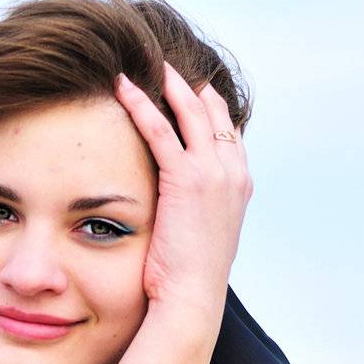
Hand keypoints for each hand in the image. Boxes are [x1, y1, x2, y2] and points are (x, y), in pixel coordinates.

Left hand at [114, 61, 252, 309]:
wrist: (193, 299)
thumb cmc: (191, 280)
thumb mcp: (203, 238)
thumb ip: (199, 212)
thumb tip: (181, 210)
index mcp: (239, 186)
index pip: (227, 133)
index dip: (209, 108)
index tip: (191, 89)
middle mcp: (232, 173)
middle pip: (213, 113)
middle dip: (191, 86)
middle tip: (167, 64)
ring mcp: (213, 173)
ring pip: (190, 112)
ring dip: (167, 84)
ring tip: (145, 64)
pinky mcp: (186, 178)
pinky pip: (161, 129)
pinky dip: (142, 104)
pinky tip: (124, 88)